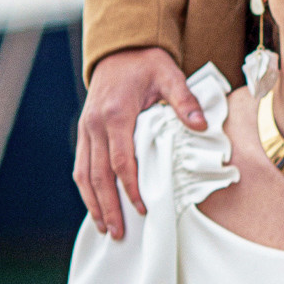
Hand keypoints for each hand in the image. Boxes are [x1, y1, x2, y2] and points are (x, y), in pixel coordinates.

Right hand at [74, 45, 204, 234]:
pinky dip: (87, 188)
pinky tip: (96, 205)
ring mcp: (86, 128)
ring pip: (84, 173)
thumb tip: (201, 125)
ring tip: (105, 228)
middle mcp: (95, 123)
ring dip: (93, 203)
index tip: (142, 209)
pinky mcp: (84, 131)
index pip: (121, 160)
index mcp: (117, 113)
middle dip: (108, 206)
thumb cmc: (147, 63)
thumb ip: (185, 101)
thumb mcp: (170, 75)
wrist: (119, 49)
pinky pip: (82, 164)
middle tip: (118, 233)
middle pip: (99, 174)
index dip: (131, 188)